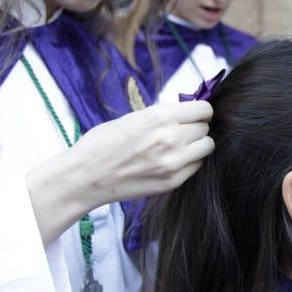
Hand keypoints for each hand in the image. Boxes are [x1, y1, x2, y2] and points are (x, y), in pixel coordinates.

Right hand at [26, 100, 213, 243]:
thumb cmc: (102, 143)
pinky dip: (190, 162)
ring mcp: (173, 163)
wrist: (85, 177)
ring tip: (180, 146)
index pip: (203, 109)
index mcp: (159, 116)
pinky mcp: (172, 182)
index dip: (200, 111)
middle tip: (183, 131)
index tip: (195, 114)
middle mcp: (170, 138)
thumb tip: (186, 113)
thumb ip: (162, 115)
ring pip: (207, 147)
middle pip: (205, 128)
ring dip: (197, 145)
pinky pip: (196, 166)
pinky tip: (172, 161)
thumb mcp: (132, 117)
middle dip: (196, 127)